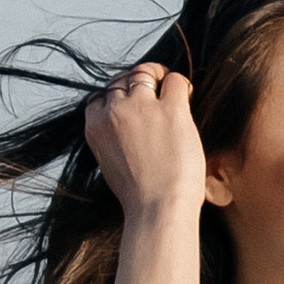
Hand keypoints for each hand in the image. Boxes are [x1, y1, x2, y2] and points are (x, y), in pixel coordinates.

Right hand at [84, 61, 204, 217]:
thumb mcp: (111, 164)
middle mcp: (115, 112)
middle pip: (122, 82)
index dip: (117, 95)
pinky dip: (181, 83)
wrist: (157, 209)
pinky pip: (175, 81)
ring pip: (145, 74)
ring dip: (157, 77)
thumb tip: (128, 132)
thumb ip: (113, 141)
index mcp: (96, 127)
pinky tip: (187, 94)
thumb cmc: (140, 197)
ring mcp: (142, 108)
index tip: (130, 102)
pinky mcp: (171, 111)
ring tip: (169, 88)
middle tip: (153, 90)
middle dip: (136, 83)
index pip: (100, 96)